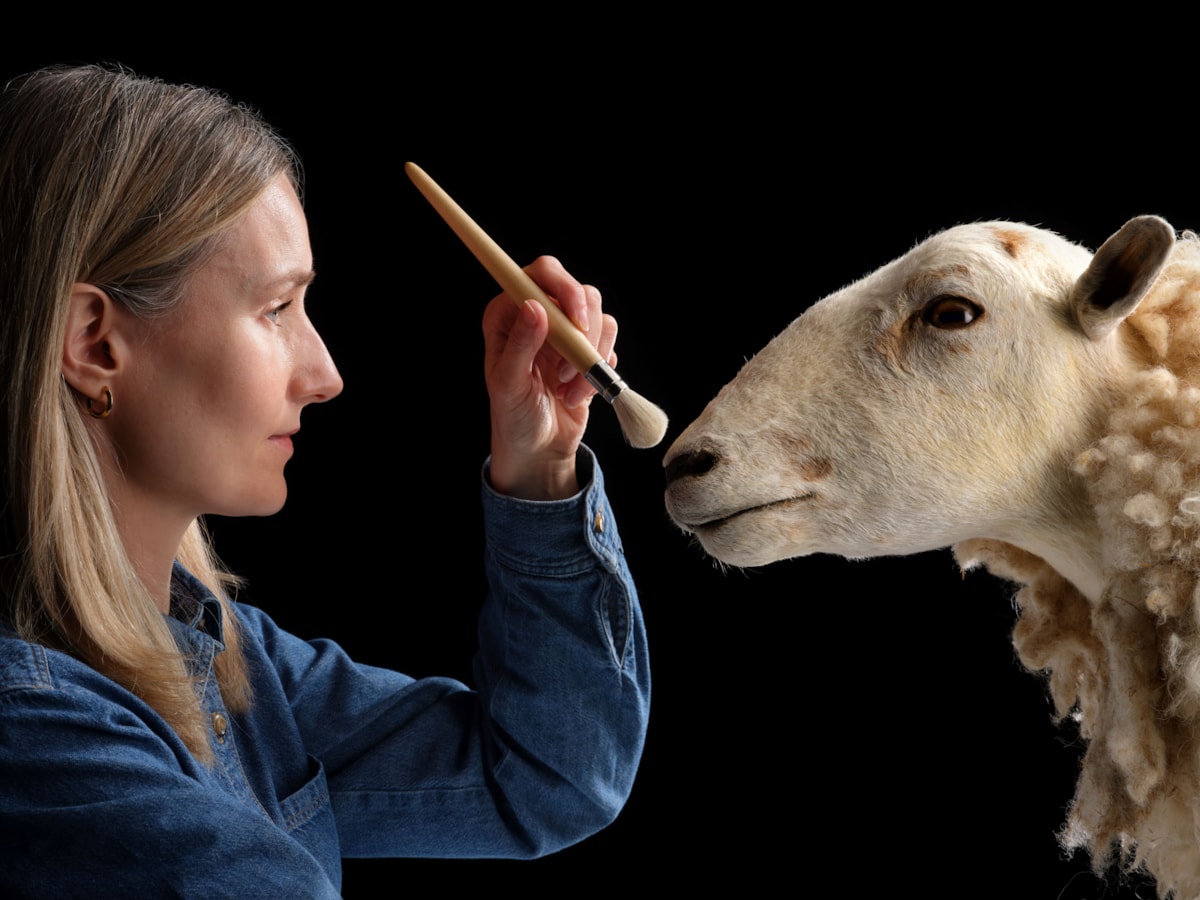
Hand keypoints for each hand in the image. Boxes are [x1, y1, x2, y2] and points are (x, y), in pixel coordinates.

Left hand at [483, 256, 616, 499]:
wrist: (537, 448)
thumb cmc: (513, 417)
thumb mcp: (508, 384)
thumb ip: (521, 345)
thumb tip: (535, 306)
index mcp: (509, 313)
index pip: (541, 273)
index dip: (563, 287)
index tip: (576, 321)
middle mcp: (540, 315)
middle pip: (579, 291)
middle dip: (583, 330)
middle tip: (569, 366)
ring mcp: (566, 333)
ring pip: (600, 318)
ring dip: (590, 357)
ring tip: (567, 387)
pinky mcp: (588, 352)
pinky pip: (609, 346)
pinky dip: (598, 373)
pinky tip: (576, 395)